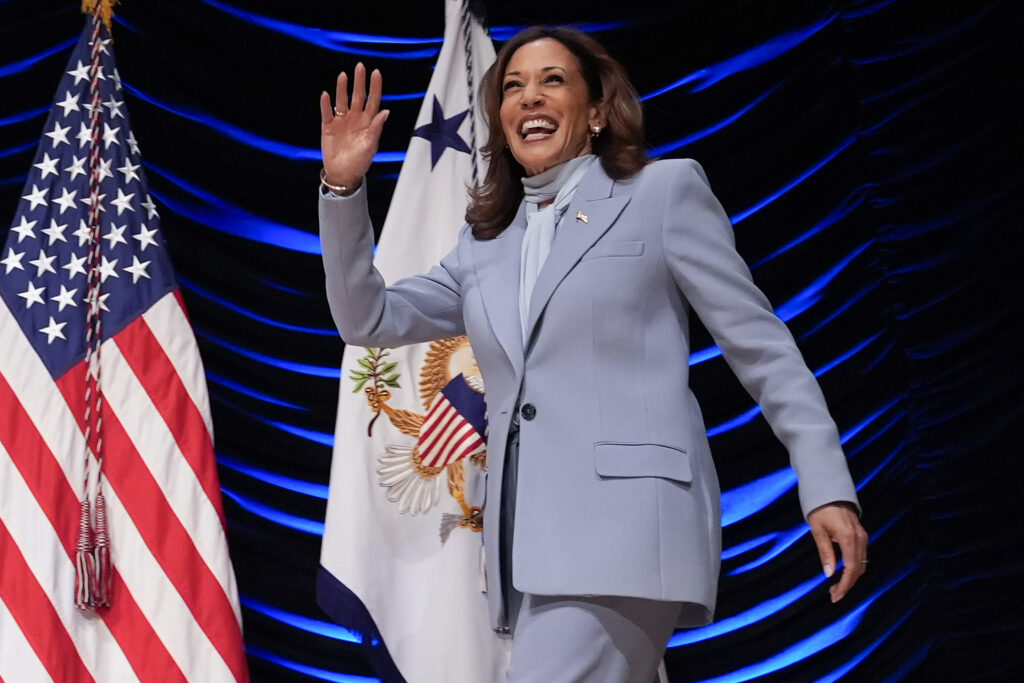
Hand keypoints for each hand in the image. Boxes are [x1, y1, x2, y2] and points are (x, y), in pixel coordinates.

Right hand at [319, 62, 389, 190]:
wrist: (343, 174)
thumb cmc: (360, 162)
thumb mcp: (370, 146)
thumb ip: (376, 128)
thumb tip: (386, 111)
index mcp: (368, 122)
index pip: (373, 101)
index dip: (375, 87)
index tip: (376, 73)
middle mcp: (355, 118)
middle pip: (358, 96)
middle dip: (359, 82)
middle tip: (359, 67)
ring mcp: (342, 121)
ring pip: (342, 101)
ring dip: (342, 89)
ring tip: (343, 76)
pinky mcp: (329, 127)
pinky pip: (327, 113)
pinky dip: (326, 104)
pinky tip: (326, 95)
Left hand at [807, 501, 867, 602]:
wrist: (830, 490)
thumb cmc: (820, 509)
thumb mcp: (818, 530)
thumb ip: (825, 552)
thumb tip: (829, 573)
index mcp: (849, 538)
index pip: (851, 569)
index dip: (844, 585)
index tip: (836, 596)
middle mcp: (860, 539)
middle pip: (858, 569)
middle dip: (847, 584)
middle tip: (833, 594)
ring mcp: (863, 536)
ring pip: (861, 564)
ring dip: (850, 577)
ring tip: (835, 586)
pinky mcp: (861, 535)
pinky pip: (861, 556)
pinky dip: (853, 567)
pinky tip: (842, 572)